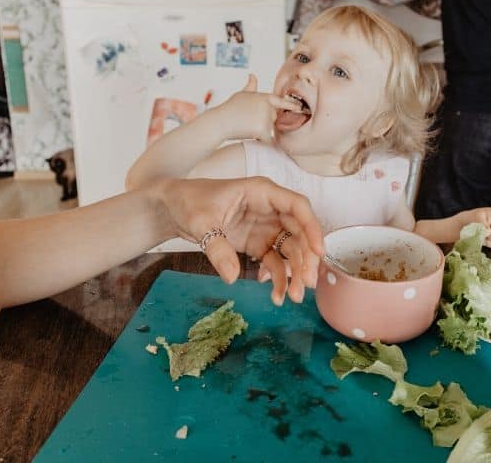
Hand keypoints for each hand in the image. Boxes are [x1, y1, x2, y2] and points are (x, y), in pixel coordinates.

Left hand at [152, 176, 323, 305]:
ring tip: (294, 297)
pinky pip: (274, 262)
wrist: (172, 208)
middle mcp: (269, 209)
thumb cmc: (188, 201)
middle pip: (299, 232)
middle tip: (306, 284)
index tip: (318, 251)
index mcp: (261, 192)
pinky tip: (276, 295)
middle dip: (306, 258)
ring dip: (295, 273)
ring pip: (290, 250)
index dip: (312, 227)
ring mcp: (265, 227)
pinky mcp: (257, 244)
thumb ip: (217, 247)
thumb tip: (233, 276)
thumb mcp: (201, 222)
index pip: (297, 206)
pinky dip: (278, 278)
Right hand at [218, 74, 300, 141]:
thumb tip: (252, 75)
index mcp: (264, 96)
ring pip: (269, 129)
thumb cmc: (229, 108)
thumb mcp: (241, 94)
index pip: (281, 101)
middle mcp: (267, 106)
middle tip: (248, 120)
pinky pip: (267, 138)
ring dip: (261, 131)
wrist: (220, 121)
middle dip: (264, 121)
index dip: (291, 105)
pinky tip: (249, 135)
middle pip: (273, 118)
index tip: (300, 108)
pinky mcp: (263, 129)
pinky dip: (260, 140)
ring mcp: (266, 118)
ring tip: (246, 126)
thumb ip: (250, 86)